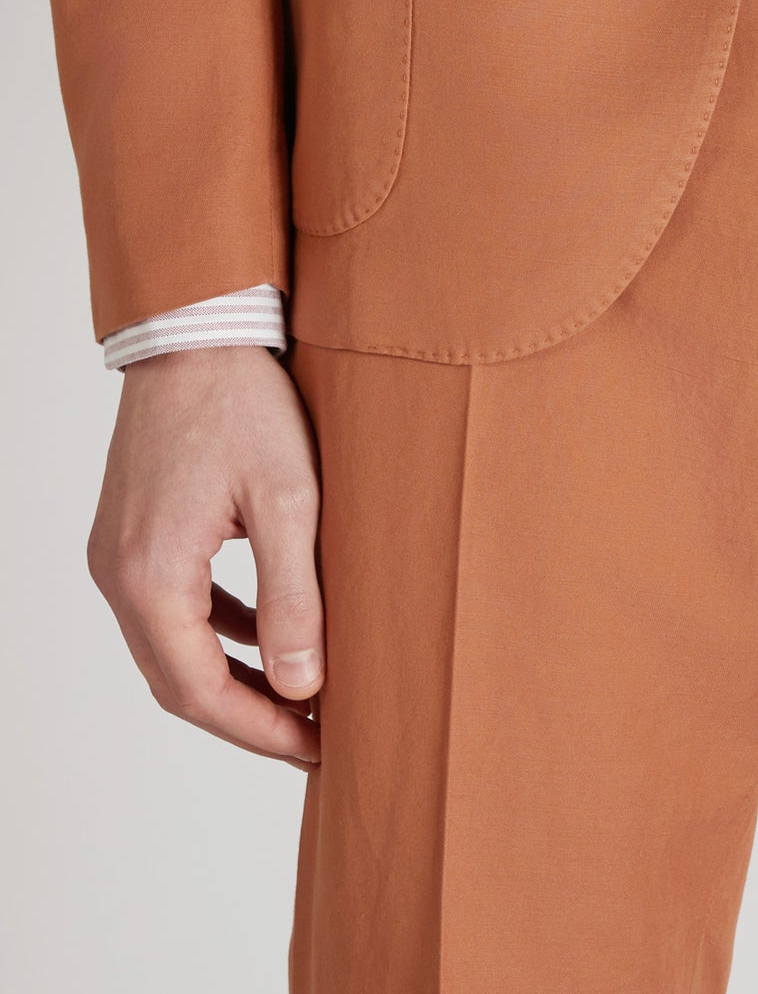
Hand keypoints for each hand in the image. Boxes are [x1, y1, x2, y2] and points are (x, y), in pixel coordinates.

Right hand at [88, 346, 322, 767]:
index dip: (261, 729)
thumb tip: (302, 686)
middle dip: (247, 715)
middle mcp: (118, 573)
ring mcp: (118, 553)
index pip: (200, 691)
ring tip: (300, 695)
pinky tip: (267, 634)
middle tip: (316, 734)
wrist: (198, 331)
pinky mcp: (133, 532)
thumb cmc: (244, 404)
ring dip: (233, 678)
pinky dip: (218, 631)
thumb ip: (294, 598)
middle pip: (178, 681)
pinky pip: (172, 606)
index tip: (319, 747)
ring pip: (173, 647)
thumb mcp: (288, 501)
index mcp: (150, 576)